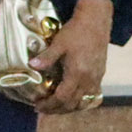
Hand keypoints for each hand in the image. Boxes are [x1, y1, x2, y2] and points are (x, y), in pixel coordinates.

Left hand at [30, 0, 111, 115]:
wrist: (96, 22)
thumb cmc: (76, 31)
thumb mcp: (59, 43)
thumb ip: (47, 57)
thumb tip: (31, 66)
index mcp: (78, 73)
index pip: (62, 97)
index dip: (49, 104)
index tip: (38, 105)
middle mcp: (89, 80)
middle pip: (72, 104)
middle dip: (56, 109)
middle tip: (42, 108)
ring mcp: (96, 79)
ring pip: (83, 102)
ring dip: (68, 108)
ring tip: (54, 106)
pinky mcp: (100, 75)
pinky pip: (91, 96)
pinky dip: (79, 102)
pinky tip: (70, 99)